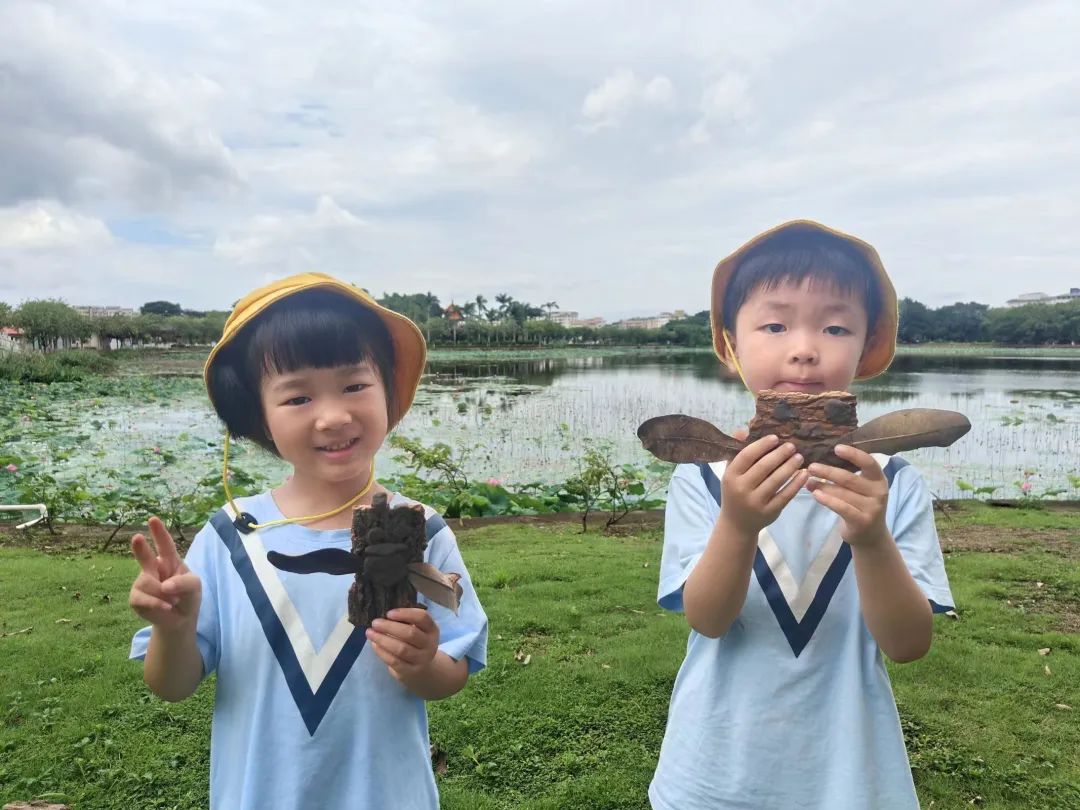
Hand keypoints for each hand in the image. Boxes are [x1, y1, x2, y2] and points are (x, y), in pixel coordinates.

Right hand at [128, 516, 201, 632]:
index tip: (153, 519)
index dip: (159, 532)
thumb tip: (164, 586)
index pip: (165, 544)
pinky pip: (142, 598)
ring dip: (163, 594)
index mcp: (170, 561)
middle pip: (145, 556)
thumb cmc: (188, 597)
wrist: (180, 620)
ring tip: (173, 600)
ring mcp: (143, 582)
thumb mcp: (194, 586)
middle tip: (137, 538)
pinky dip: (157, 604)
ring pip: (147, 583)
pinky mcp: (136, 597)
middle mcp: (153, 568)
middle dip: (140, 548)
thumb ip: (184, 582)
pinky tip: (166, 607)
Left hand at [366, 607, 439, 682]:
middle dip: (390, 627)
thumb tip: (383, 617)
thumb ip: (405, 622)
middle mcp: (429, 644)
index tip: (389, 613)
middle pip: (410, 633)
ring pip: (401, 649)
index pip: (422, 618)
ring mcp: (421, 659)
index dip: (406, 613)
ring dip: (383, 639)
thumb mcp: (418, 631)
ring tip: (370, 633)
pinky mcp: (410, 671)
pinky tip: (374, 644)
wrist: (423, 670)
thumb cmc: (415, 644)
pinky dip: (382, 652)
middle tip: (375, 623)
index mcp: (432, 629)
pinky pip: (394, 661)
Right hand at [721, 434, 808, 536]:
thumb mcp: (731, 473)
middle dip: (780, 454)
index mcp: (730, 476)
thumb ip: (737, 453)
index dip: (762, 445)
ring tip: (799, 457)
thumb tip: (743, 431)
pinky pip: (785, 495)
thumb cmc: (735, 492)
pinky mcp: (769, 512)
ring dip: (790, 466)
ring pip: (777, 480)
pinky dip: (796, 483)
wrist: (736, 524)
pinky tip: (804, 474)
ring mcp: (756, 502)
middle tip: (792, 446)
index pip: (747, 455)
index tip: (775, 438)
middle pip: (764, 466)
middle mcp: (741, 489)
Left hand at [806, 445, 889, 546]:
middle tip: (811, 467)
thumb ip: (848, 475)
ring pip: (843, 493)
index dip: (853, 455)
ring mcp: (872, 508)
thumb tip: (820, 460)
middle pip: (850, 478)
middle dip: (828, 471)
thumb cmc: (860, 505)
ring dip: (823, 486)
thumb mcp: (861, 489)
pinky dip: (828, 500)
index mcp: (878, 479)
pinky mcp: (862, 521)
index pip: (869, 463)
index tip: (836, 448)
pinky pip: (842, 507)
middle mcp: (878, 492)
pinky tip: (816, 494)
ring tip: (808, 482)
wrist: (870, 535)